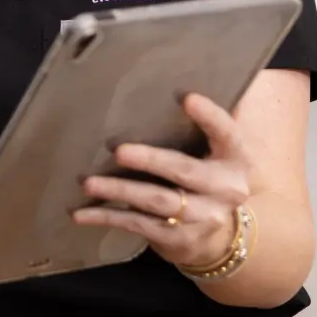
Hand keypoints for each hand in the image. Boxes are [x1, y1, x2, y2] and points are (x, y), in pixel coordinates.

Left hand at [72, 92, 249, 269]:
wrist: (219, 239)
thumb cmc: (208, 178)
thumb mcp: (217, 153)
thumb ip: (208, 123)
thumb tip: (189, 77)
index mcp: (235, 159)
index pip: (226, 133)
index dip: (209, 117)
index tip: (186, 97)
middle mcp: (224, 189)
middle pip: (185, 171)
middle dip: (151, 160)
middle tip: (119, 151)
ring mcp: (201, 217)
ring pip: (157, 201)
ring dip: (120, 190)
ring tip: (89, 182)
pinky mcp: (176, 238)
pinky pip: (137, 224)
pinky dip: (107, 217)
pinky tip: (81, 213)